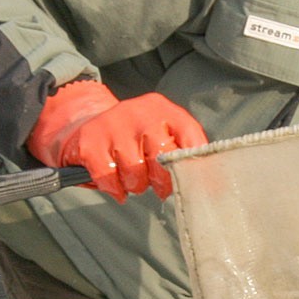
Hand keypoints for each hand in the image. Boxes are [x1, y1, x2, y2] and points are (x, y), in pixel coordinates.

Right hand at [27, 81, 207, 201]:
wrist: (84, 124)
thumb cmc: (135, 138)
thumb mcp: (162, 134)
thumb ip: (186, 152)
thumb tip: (214, 185)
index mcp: (163, 109)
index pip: (190, 138)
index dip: (191, 165)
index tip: (189, 180)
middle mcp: (139, 112)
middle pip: (162, 156)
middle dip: (162, 180)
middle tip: (158, 186)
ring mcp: (112, 125)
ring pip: (135, 171)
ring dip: (136, 185)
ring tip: (134, 180)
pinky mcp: (90, 142)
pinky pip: (109, 178)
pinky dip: (115, 189)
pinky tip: (117, 186)